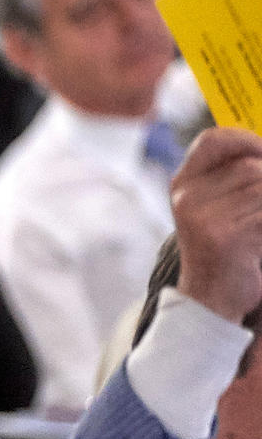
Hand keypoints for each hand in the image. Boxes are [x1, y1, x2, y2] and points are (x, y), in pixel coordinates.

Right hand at [170, 128, 261, 326]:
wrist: (211, 298)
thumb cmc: (226, 247)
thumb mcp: (220, 206)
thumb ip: (238, 177)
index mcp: (184, 185)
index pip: (212, 140)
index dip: (246, 139)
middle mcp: (187, 198)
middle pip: (250, 166)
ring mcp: (202, 218)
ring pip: (261, 187)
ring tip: (259, 226)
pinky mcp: (223, 237)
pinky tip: (259, 242)